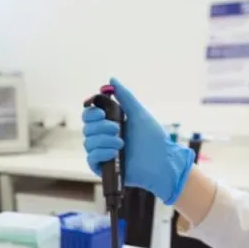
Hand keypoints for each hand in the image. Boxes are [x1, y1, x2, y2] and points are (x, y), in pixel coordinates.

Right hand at [82, 77, 195, 204]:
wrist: (161, 162)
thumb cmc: (153, 138)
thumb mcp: (138, 113)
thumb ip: (125, 96)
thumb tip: (112, 79)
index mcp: (110, 124)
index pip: (89, 116)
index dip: (91, 113)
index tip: (102, 113)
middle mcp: (104, 138)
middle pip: (87, 128)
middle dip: (101, 127)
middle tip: (118, 129)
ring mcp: (103, 153)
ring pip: (88, 142)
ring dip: (104, 140)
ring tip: (121, 144)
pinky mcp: (103, 168)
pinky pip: (91, 158)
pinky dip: (101, 153)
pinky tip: (115, 153)